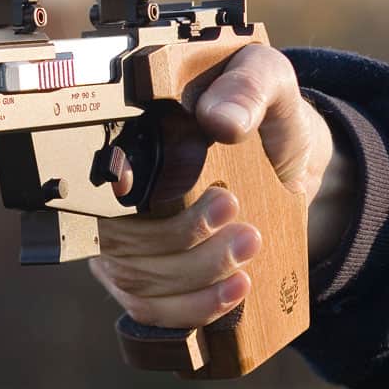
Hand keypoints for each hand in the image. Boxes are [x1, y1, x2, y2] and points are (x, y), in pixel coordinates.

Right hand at [89, 44, 350, 328]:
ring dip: (197, 277)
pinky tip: (236, 290)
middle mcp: (110, 197)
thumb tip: (220, 120)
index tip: (196, 200)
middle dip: (185, 241)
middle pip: (121, 244)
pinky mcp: (155, 277)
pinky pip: (155, 311)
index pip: (97, 188)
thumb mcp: (266, 77)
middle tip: (241, 222)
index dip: (131, 208)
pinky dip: (195, 308)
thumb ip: (247, 86)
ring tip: (249, 246)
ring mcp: (128, 242)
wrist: (292, 150)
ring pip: (140, 283)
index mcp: (122, 141)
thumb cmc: (264, 106)